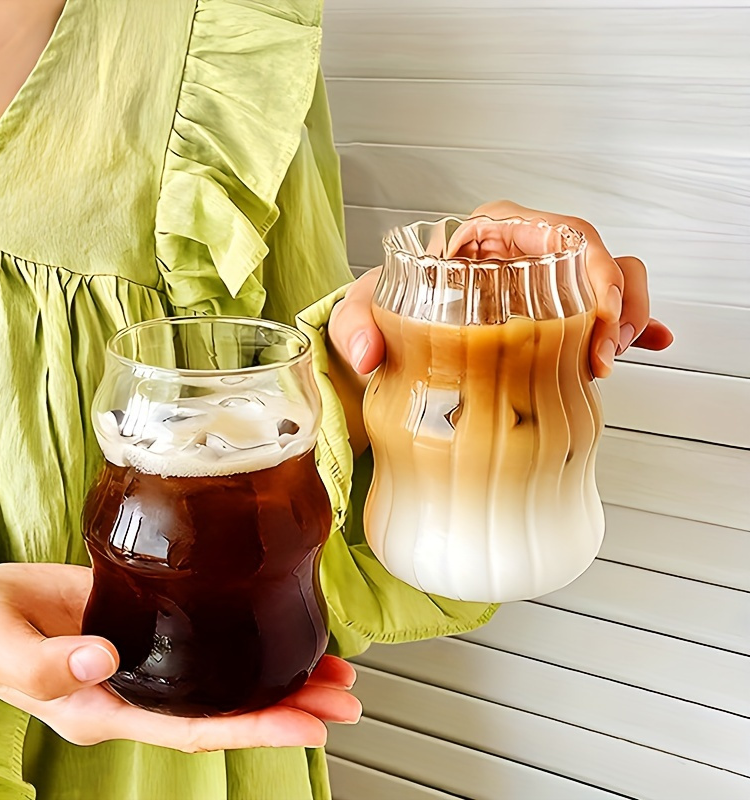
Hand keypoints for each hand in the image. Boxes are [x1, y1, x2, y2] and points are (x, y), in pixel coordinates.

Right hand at [0, 563, 359, 751]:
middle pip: (224, 706)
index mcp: (107, 707)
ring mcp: (146, 656)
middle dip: (288, 706)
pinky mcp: (146, 618)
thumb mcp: (2, 647)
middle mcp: (138, 688)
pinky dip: (247, 637)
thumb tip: (104, 661)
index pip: (195, 727)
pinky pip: (207, 636)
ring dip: (280, 673)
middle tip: (345, 698)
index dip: (254, 728)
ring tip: (333, 670)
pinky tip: (276, 627)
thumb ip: (45, 662)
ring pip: (224, 675)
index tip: (308, 727)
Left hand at [329, 200, 673, 380]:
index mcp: (490, 232)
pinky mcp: (551, 313)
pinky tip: (651, 344)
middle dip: (615, 303)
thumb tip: (368, 356)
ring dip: (625, 316)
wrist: (391, 334)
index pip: (561, 232)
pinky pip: (601, 311)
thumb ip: (355, 324)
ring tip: (608, 362)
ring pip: (609, 280)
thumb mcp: (364, 308)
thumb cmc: (384, 308)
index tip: (596, 322)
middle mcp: (523, 250)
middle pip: (595, 256)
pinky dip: (630, 326)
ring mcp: (541, 282)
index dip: (593, 272)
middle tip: (604, 357)